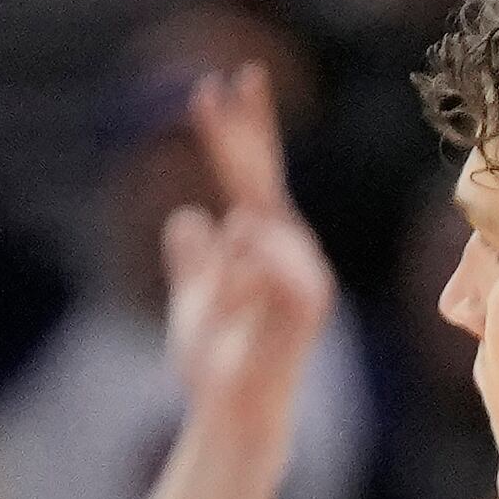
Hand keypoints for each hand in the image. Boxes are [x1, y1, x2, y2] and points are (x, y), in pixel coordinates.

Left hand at [159, 65, 337, 457]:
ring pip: (247, 229)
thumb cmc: (217, 365)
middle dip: (237, 131)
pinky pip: (257, 259)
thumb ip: (193, 261)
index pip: (254, 173)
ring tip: (223, 316)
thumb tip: (189, 218)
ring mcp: (305, 272)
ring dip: (222, 275)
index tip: (216, 85)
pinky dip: (235, 284)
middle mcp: (292, 249)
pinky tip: (236, 314)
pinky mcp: (309, 298)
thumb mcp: (193, 300)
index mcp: (268, 245)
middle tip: (211, 87)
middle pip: (260, 177)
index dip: (237, 128)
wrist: (232, 413)